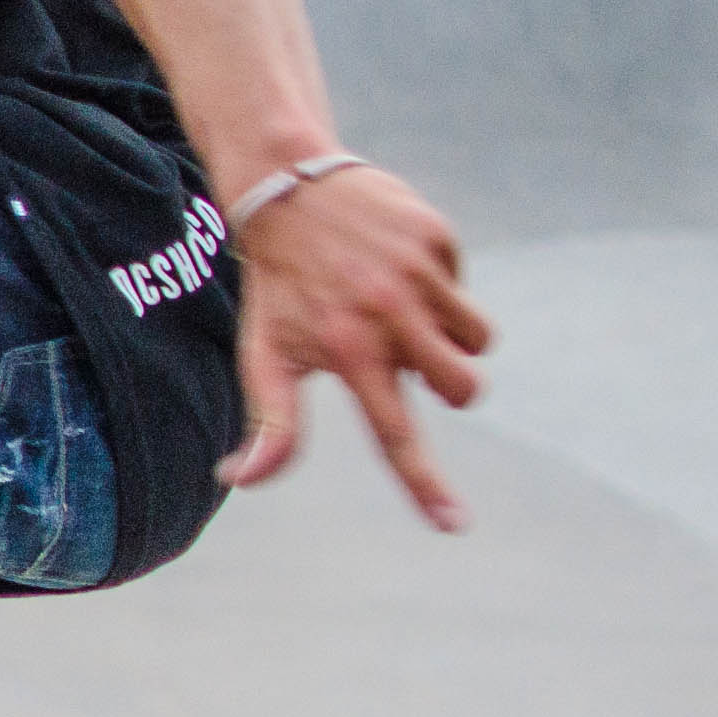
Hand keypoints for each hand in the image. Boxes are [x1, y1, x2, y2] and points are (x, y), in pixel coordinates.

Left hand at [217, 161, 488, 529]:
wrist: (286, 190)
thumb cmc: (278, 289)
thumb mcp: (264, 355)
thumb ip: (270, 422)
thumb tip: (238, 479)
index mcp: (348, 352)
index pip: (394, 434)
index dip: (424, 485)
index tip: (454, 526)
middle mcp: (389, 315)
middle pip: (464, 388)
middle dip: (449, 385)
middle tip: (407, 359)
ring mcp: (419, 274)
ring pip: (479, 340)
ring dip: (451, 339)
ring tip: (401, 311)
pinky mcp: (438, 239)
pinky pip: (464, 288)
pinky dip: (441, 290)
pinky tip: (396, 268)